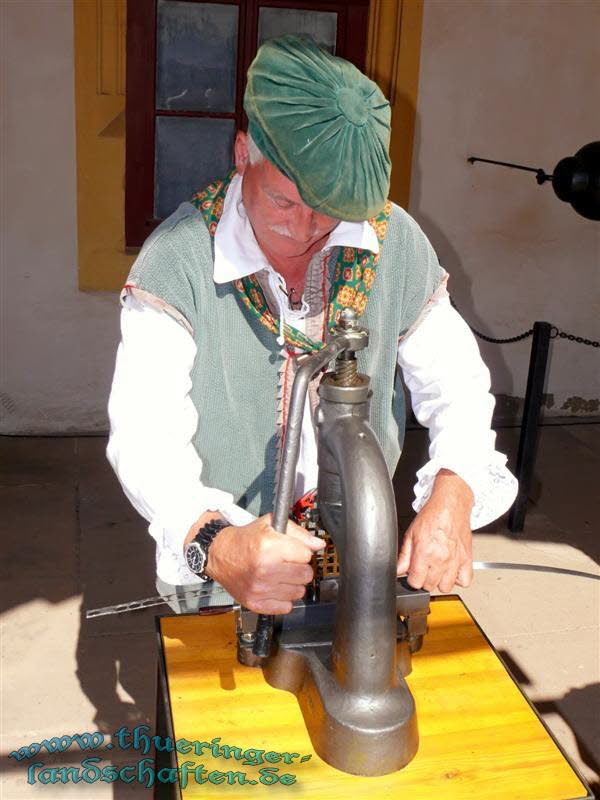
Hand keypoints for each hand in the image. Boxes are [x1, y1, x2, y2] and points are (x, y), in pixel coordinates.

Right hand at [203, 514, 324, 613]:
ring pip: (299, 592)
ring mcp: (260, 589)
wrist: (220, 554)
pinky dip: (283, 598)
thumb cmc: (246, 539)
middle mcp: (264, 569)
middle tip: (287, 563)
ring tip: (280, 575)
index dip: (301, 551)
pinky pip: (286, 607)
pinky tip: (275, 587)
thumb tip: (319, 545)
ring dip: (293, 583)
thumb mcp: (271, 525)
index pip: (306, 555)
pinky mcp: (255, 603)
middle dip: (300, 568)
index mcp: (269, 546)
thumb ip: (298, 533)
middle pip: (306, 575)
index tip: (293, 551)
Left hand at [397, 469, 473, 592]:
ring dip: (440, 581)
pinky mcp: (467, 559)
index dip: (412, 578)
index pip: (415, 581)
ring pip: (446, 587)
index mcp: (425, 552)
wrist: (451, 505)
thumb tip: (398, 570)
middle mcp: (441, 558)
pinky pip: (465, 581)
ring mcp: (455, 560)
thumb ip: (404, 555)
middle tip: (423, 568)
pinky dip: (458, 580)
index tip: (413, 573)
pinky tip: (451, 571)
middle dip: (424, 579)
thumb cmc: (432, 516)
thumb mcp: (411, 533)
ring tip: (436, 570)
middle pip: (429, 586)